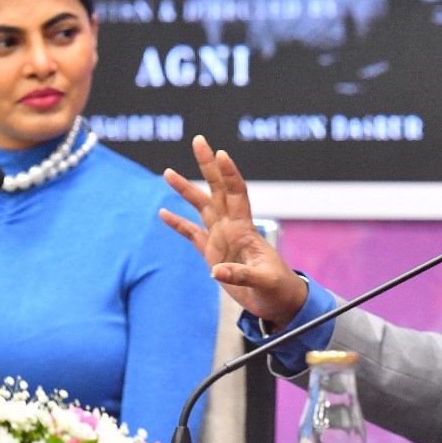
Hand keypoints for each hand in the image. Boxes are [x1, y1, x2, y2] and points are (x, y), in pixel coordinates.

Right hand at [160, 135, 307, 326]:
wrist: (277, 302)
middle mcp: (232, 228)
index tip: (221, 154)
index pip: (236, 194)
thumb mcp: (265, 282)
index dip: (229, 174)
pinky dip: (178, 224)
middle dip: (208, 165)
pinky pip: (192, 234)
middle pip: (217, 189)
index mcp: (245, 230)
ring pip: (201, 207)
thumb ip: (242, 275)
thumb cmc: (278, 289)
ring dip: (186, 190)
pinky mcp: (213, 253)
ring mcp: (221, 239)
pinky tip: (164, 212)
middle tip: (199, 140)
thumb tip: (216, 272)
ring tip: (168, 172)